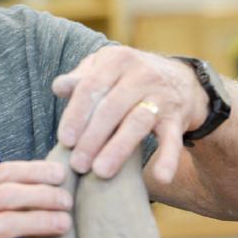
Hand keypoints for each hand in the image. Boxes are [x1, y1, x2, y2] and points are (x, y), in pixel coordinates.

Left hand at [52, 46, 207, 183]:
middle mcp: (141, 74)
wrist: (179, 79)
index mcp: (117, 60)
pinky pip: (172, 139)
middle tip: (77, 164)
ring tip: (100, 172)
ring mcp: (162, 96)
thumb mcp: (104, 69)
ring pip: (137, 123)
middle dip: (92, 138)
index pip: (91, 87)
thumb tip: (58, 87)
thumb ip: (80, 79)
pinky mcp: (177, 118)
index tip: (64, 140)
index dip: (76, 115)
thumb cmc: (126, 77)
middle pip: (111, 108)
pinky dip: (168, 158)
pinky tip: (161, 177)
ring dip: (118, 149)